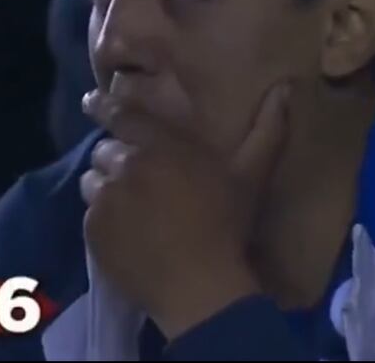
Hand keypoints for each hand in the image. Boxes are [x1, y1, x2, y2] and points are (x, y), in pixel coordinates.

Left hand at [79, 83, 290, 339]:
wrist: (200, 286)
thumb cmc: (226, 224)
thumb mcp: (250, 174)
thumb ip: (267, 130)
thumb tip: (285, 88)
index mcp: (159, 144)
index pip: (119, 114)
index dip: (103, 105)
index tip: (92, 101)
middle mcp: (124, 164)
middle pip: (104, 150)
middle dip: (115, 158)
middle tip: (133, 176)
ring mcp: (105, 199)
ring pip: (92, 181)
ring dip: (105, 187)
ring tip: (126, 206)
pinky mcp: (94, 230)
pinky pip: (89, 215)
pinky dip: (103, 220)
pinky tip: (125, 233)